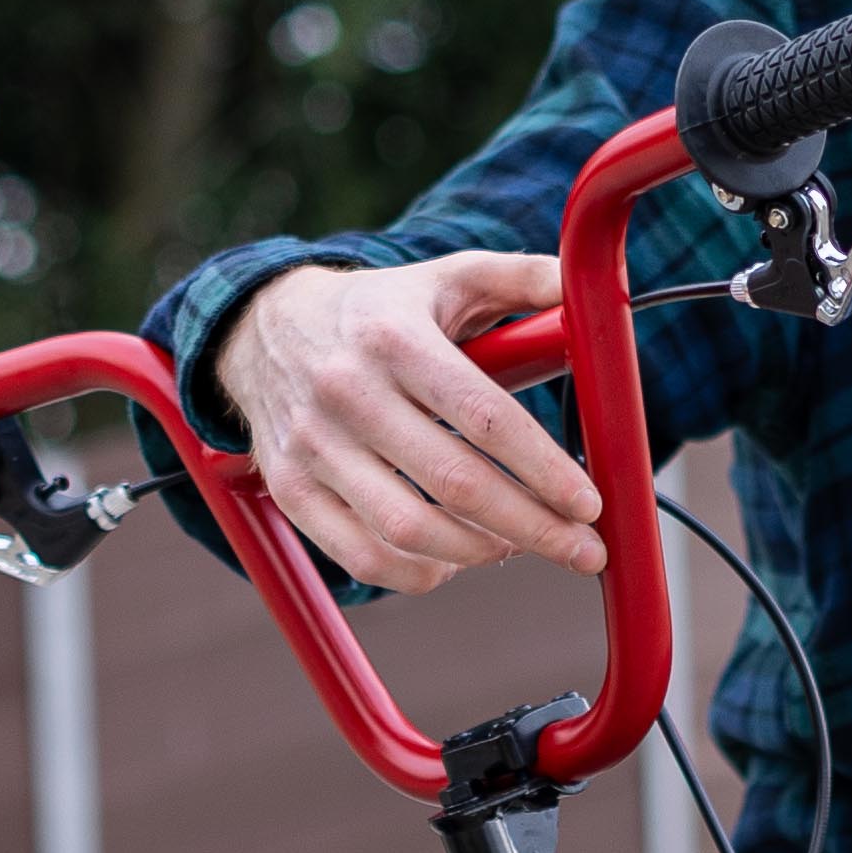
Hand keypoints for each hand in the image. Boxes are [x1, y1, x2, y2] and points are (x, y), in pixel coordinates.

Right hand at [213, 253, 607, 593]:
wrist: (264, 331)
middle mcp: (349, 394)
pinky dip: (419, 575)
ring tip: (516, 546)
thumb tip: (584, 284)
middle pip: (455, 484)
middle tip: (580, 550)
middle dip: (531, 526)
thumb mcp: (444, 277)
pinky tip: (454, 560)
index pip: (483, 417)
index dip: (542, 468)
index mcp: (396, 339)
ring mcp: (314, 449)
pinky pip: (363, 558)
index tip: (586, 503)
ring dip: (478, 552)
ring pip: (410, 531)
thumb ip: (517, 278)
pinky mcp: (292, 492)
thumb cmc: (377, 312)